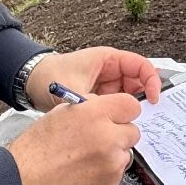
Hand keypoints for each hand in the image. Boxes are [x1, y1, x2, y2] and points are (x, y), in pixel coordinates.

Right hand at [5, 93, 141, 184]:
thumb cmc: (34, 152)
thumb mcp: (59, 115)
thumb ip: (89, 109)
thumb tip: (105, 108)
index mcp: (94, 115)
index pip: (131, 105)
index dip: (123, 111)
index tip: (117, 116)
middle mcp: (108, 138)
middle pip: (133, 131)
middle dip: (119, 134)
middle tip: (100, 139)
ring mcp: (111, 165)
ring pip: (125, 154)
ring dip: (112, 155)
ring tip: (85, 160)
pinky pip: (117, 175)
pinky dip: (105, 174)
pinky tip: (84, 174)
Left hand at [24, 48, 162, 110]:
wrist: (31, 82)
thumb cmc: (50, 77)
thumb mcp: (74, 91)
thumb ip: (94, 104)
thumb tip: (111, 118)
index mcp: (108, 59)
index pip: (141, 65)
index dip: (152, 81)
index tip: (154, 99)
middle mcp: (111, 70)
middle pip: (139, 82)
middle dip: (145, 98)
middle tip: (149, 116)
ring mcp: (106, 84)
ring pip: (130, 95)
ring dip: (132, 108)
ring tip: (134, 122)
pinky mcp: (101, 97)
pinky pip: (117, 104)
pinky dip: (121, 114)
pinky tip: (121, 126)